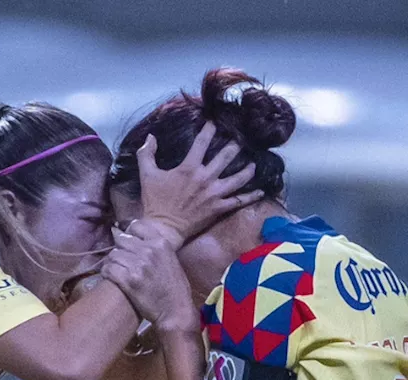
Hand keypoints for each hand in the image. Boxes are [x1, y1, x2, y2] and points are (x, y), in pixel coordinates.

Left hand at [101, 223, 196, 333]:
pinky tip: (111, 277)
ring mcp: (138, 265)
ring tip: (116, 270)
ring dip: (113, 262)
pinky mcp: (128, 280)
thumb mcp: (171, 259)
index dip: (129, 234)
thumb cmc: (176, 288)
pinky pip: (109, 269)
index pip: (136, 226)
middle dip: (120, 249)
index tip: (128, 242)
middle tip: (121, 260)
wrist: (175, 310)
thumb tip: (139, 239)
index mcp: (161, 243)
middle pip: (121, 240)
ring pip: (113, 254)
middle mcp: (148, 250)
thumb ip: (157, 248)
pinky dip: (107, 273)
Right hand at [137, 123, 263, 247]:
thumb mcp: (147, 175)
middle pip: (226, 156)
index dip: (209, 129)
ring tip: (254, 163)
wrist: (163, 229)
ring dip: (248, 169)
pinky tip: (261, 191)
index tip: (214, 122)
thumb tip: (150, 136)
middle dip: (235, 145)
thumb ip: (146, 154)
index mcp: (189, 168)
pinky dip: (252, 196)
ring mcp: (215, 194)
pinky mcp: (219, 208)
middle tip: (241, 139)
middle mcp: (205, 178)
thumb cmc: (155, 202)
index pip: (202, 142)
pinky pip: (239, 201)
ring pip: (238, 178)